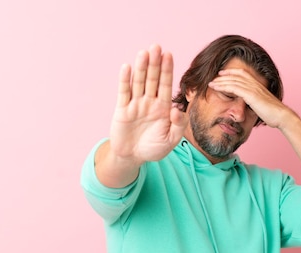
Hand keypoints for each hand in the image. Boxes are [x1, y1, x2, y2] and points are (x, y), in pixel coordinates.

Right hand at [110, 45, 187, 163]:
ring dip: (141, 68)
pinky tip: (127, 67)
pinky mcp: (122, 109)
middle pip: (153, 79)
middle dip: (155, 64)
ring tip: (144, 53)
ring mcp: (135, 104)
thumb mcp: (171, 140)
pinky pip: (124, 92)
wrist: (132, 157)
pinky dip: (125, 80)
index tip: (168, 55)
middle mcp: (149, 102)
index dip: (167, 70)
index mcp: (163, 107)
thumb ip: (178, 126)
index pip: (166, 85)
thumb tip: (176, 110)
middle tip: (156, 47)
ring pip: (139, 82)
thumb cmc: (153, 149)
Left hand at [208, 68, 296, 129]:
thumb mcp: (262, 105)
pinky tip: (217, 88)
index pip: (242, 74)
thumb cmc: (273, 113)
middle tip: (212, 78)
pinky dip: (224, 87)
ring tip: (211, 84)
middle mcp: (255, 84)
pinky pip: (234, 88)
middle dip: (223, 76)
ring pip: (233, 81)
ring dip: (220, 82)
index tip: (222, 73)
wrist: (281, 116)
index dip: (231, 72)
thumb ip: (255, 102)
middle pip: (236, 76)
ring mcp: (253, 89)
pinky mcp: (251, 95)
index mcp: (258, 85)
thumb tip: (251, 106)